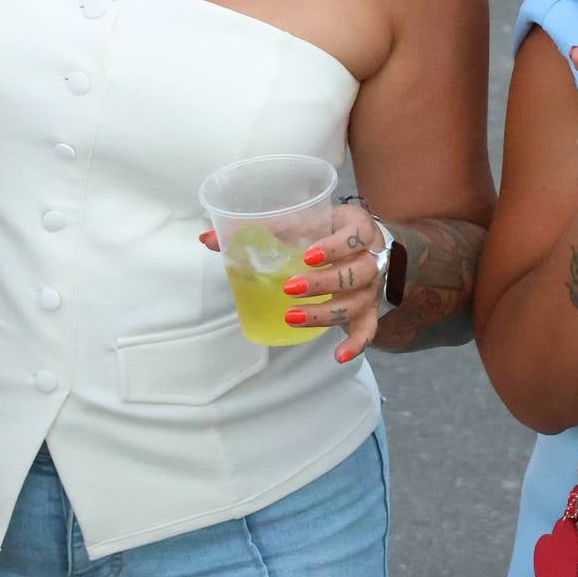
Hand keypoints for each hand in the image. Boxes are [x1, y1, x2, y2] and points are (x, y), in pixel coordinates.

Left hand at [198, 205, 388, 365]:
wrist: (361, 242)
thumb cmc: (324, 228)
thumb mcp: (299, 220)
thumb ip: (257, 227)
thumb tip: (206, 240)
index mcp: (358, 228)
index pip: (353, 237)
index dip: (334, 248)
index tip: (307, 256)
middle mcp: (371, 258)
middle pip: (356, 274)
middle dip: (323, 284)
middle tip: (290, 288)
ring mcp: (371, 287)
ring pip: (357, 303)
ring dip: (325, 313)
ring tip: (292, 318)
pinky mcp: (369, 309)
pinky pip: (367, 329)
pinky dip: (356, 344)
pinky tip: (338, 357)